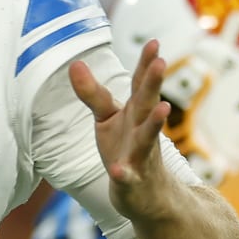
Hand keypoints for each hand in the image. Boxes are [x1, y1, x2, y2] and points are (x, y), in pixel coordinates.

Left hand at [71, 40, 174, 219]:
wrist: (144, 195)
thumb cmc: (125, 148)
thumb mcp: (107, 118)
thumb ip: (93, 93)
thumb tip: (75, 63)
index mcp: (136, 113)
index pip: (141, 85)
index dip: (146, 64)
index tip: (154, 43)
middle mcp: (142, 130)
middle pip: (147, 104)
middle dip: (154, 83)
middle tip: (161, 62)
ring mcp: (140, 156)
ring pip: (147, 138)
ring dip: (154, 123)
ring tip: (163, 107)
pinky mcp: (132, 181)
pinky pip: (128, 177)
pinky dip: (124, 173)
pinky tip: (118, 170)